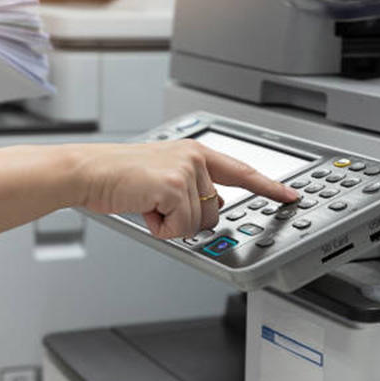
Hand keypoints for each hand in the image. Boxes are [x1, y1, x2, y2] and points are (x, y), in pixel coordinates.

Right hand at [79, 139, 298, 238]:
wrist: (89, 172)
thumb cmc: (119, 177)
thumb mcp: (163, 176)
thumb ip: (194, 187)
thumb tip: (215, 207)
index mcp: (195, 152)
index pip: (242, 171)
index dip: (269, 186)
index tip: (289, 196)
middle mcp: (195, 158)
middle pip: (216, 212)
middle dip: (188, 219)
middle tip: (158, 205)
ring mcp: (187, 171)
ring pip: (198, 223)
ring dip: (170, 223)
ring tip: (147, 203)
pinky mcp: (175, 186)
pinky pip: (181, 228)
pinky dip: (160, 228)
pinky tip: (144, 208)